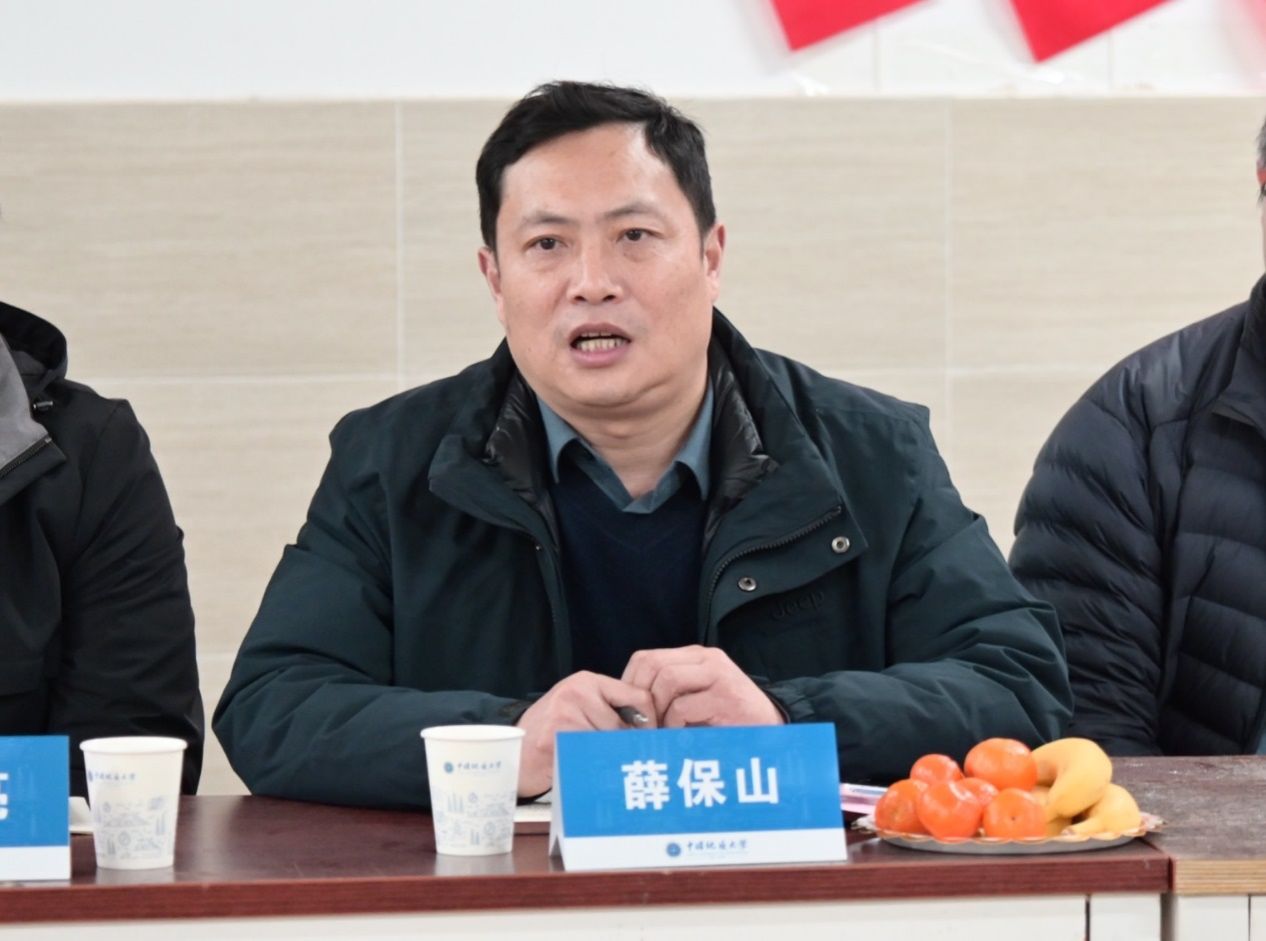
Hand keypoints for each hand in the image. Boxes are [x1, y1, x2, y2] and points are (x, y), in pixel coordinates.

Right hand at [514, 671, 655, 796]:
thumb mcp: (581, 706)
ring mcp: (565, 713)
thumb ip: (610, 708)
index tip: (652, 739)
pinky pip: (590, 756)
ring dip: (608, 759)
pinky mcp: (555, 737)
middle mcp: (577, 692)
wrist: (514, 749)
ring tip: (596, 763)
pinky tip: (584, 768)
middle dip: (626, 746)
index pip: (638, 696)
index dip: (650, 721)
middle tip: (625, 760)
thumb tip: (652, 727)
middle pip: (624, 726)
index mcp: (588, 681)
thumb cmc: (552, 730)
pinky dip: (592, 767)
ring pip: (609, 743)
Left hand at [621, 645, 784, 727]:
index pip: (645, 658)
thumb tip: (626, 710)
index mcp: (695, 657)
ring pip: (666, 680)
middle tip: (642, 726)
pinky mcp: (725, 696)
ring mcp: (718, 675)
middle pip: (651, 665)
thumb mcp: (695, 700)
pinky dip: (674, 726)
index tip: (629, 713)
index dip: (629, 685)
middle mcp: (706, 659)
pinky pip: (682, 706)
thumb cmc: (728, 722)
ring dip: (658, 713)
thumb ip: (667, 696)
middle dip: (640, 699)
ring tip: (663, 733)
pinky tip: (683, 737)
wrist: (773, 731)